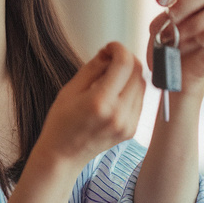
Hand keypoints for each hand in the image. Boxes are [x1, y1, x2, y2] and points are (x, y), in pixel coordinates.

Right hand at [33, 42, 146, 170]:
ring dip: (130, 74)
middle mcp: (118, 114)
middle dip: (126, 59)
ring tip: (111, 77)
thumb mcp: (70, 89)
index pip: (124, 64)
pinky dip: (131, 89)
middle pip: (137, 72)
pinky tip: (115, 92)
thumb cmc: (61, 123)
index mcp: (100, 102)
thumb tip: (109, 52)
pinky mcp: (132, 130)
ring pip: (142, 85)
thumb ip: (93, 68)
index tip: (110, 47)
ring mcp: (128, 124)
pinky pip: (139, 100)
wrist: (63, 156)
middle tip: (110, 58)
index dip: (119, 48)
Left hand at [147, 0, 203, 89]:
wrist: (179, 73)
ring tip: (181, 38)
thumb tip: (170, 16)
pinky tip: (198, 42)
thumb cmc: (169, 49)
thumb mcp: (158, 32)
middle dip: (185, 5)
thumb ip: (162, 20)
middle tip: (171, 20)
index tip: (159, 3)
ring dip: (195, 23)